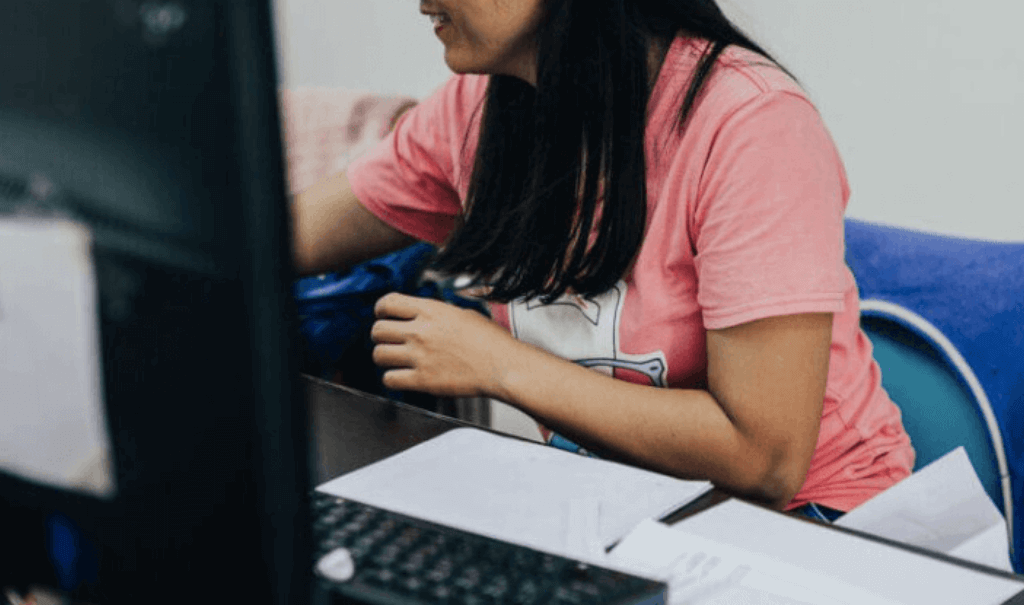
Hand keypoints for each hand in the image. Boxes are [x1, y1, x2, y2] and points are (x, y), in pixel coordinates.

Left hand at [370, 293, 514, 397]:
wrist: (503, 366)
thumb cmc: (490, 341)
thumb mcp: (462, 313)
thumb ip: (436, 314)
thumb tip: (421, 316)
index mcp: (431, 311)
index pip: (387, 303)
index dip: (381, 310)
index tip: (384, 316)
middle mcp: (421, 331)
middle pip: (377, 330)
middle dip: (380, 336)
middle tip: (390, 341)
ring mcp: (420, 356)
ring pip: (379, 354)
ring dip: (384, 357)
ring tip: (396, 359)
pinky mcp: (423, 380)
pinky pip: (389, 379)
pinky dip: (393, 378)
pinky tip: (403, 376)